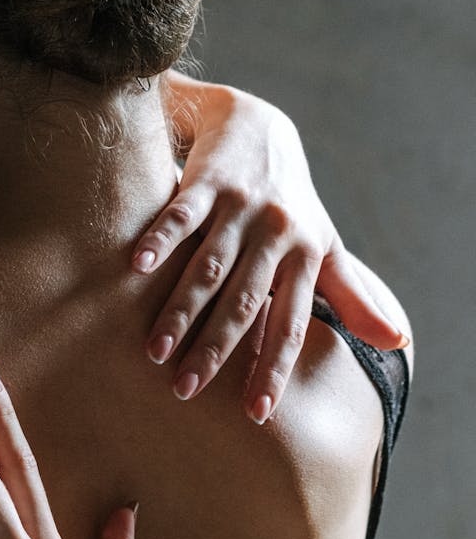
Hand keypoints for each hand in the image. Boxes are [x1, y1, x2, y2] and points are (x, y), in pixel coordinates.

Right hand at [132, 72, 407, 423]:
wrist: (259, 125)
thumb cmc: (291, 200)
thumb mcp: (325, 244)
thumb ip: (352, 295)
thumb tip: (400, 342)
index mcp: (305, 256)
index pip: (289, 323)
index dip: (273, 369)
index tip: (255, 413)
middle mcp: (276, 233)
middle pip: (244, 302)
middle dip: (215, 349)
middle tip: (184, 391)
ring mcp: (240, 207)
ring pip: (209, 267)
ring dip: (181, 309)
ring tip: (155, 351)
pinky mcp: (207, 182)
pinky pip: (181, 215)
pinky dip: (160, 239)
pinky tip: (137, 268)